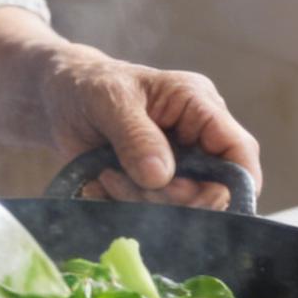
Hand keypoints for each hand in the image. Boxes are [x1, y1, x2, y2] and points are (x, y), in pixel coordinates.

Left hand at [42, 46, 261, 208]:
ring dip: (141, 201)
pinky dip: (124, 206)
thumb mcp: (109, 100)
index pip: (240, 151)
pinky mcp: (151, 186)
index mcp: (199, 105)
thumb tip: (161, 176)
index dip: (233, 184)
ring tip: (105, 175)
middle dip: (171, 197)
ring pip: (181, 207)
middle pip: (213, 189)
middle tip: (122, 180)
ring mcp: (175, 166)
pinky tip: (100, 184)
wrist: (57, 99)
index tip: (196, 202)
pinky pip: (151, 212)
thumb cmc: (89, 85)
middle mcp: (196, 139)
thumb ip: (135, 135)